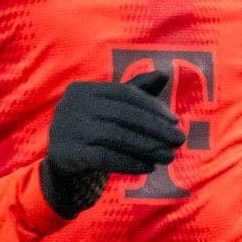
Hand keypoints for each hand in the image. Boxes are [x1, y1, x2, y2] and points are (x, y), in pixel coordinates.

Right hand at [39, 71, 182, 217]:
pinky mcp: (66, 154)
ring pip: (116, 136)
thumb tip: (162, 74)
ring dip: (148, 147)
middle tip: (179, 140)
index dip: (152, 106)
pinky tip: (148, 167)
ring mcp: (67, 129)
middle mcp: (71, 105)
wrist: (62, 163)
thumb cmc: (93, 130)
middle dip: (156, 128)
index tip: (174, 121)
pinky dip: (130, 162)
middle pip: (123, 114)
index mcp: (83, 90)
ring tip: (168, 156)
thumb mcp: (111, 109)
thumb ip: (135, 92)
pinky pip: (105, 157)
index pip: (124, 94)